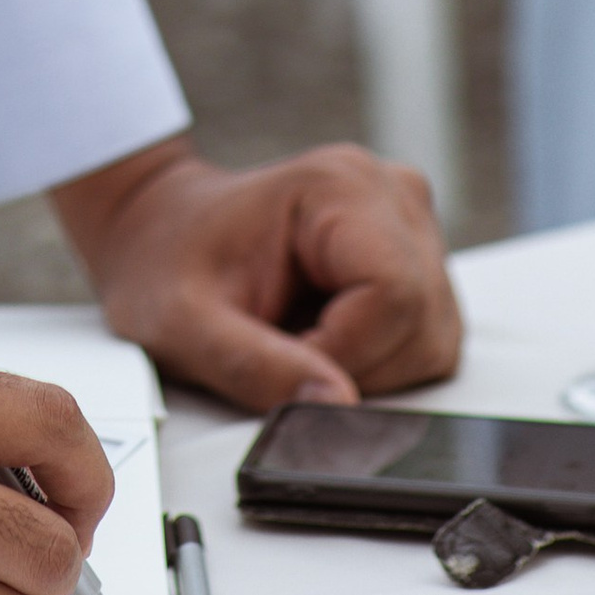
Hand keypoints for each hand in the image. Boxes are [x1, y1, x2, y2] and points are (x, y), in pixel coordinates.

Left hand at [53, 137, 461, 411]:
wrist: (160, 232)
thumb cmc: (167, 262)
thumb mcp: (185, 325)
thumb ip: (256, 368)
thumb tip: (337, 408)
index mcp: (340, 187)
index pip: (395, 297)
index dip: (345, 353)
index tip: (284, 356)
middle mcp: (392, 194)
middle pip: (422, 321)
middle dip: (357, 366)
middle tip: (284, 350)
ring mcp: (410, 224)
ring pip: (433, 336)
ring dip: (368, 365)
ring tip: (297, 339)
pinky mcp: (415, 258)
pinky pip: (427, 337)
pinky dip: (378, 358)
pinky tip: (323, 335)